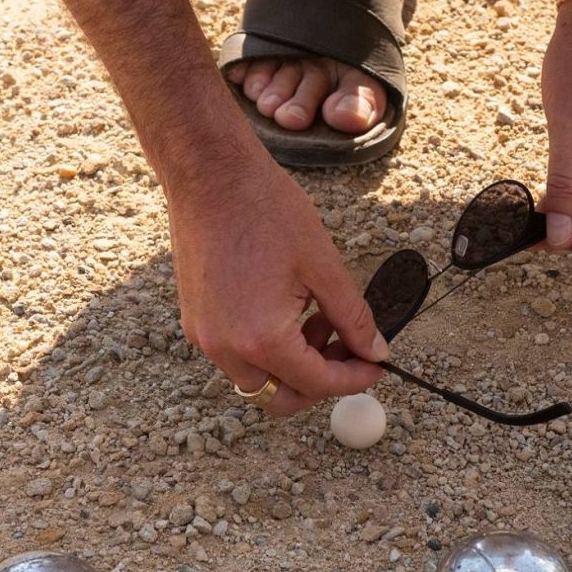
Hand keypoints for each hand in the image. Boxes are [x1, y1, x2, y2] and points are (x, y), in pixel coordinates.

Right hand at [167, 151, 387, 416]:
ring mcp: (204, 336)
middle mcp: (226, 348)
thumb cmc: (265, 210)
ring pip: (256, 379)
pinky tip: (285, 308)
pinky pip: (234, 355)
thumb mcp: (323, 265)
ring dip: (291, 364)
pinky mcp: (195, 321)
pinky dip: (264, 348)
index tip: (376, 365)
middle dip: (319, 380)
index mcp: (262, 338)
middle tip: (345, 346)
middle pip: (281, 397)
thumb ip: (352, 317)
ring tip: (315, 318)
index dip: (354, 378)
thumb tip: (374, 350)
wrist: (209, 174)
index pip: (316, 383)